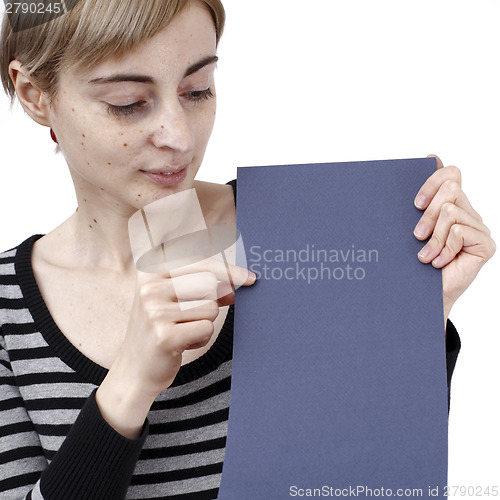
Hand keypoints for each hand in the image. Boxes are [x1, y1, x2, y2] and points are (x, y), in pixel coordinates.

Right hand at [96, 259, 255, 437]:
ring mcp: (154, 311)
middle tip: (193, 317)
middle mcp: (149, 287)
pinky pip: (206, 329)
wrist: (133, 372)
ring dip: (204, 323)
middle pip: (209, 283)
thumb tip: (243, 280)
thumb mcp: (176, 301)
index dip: (227, 270)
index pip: (199, 263)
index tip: (249, 278)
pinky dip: (201, 339)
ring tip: (182, 332)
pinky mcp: (164, 336)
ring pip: (210, 308)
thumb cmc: (161, 331)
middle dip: (212, 302)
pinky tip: (181, 345)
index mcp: (149, 272)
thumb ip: (206, 288)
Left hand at [413, 155, 495, 321]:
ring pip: (452, 212)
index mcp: (449, 204)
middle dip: (428, 212)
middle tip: (416, 234)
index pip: (451, 173)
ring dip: (433, 237)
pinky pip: (460, 232)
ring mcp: (478, 227)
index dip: (434, 178)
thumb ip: (420, 200)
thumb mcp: (412, 228)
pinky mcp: (485, 244)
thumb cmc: (414, 261)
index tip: (415, 200)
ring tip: (424, 255)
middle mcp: (466, 212)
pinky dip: (444, 248)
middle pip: (451, 188)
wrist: (423, 294)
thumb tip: (431, 157)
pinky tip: (437, 262)